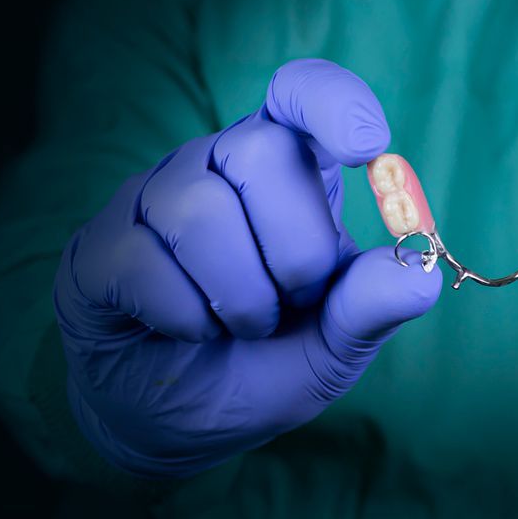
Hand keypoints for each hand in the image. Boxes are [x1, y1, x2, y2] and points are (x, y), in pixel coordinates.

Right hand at [54, 59, 441, 478]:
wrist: (178, 424)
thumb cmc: (263, 365)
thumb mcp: (334, 348)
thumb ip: (372, 308)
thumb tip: (421, 276)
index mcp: (287, 173)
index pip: (302, 94)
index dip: (333, 103)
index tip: (367, 145)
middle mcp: (218, 167)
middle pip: (260, 150)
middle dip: (296, 247)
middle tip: (293, 300)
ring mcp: (151, 200)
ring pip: (200, 209)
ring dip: (240, 295)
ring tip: (240, 326)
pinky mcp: (97, 246)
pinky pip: (142, 259)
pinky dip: (183, 317)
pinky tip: (185, 332)